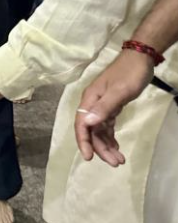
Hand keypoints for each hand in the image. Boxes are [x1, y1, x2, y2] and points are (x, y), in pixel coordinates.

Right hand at [75, 50, 153, 166]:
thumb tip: (87, 123)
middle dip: (101, 148)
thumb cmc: (130, 73)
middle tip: (115, 163)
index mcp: (90, 99)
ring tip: (119, 160)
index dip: (84, 141)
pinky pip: (106, 126)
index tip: (89, 157)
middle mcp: (92, 104)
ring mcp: (101, 105)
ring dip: (107, 145)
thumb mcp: (119, 91)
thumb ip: (104, 107)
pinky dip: (110, 137)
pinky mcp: (110, 106)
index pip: (82, 124)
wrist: (140, 58)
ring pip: (99, 130)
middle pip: (91, 130)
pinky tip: (116, 147)